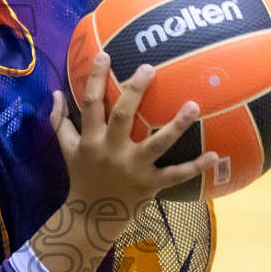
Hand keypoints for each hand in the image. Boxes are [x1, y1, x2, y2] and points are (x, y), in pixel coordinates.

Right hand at [51, 53, 217, 245]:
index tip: (105, 55)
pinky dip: (195, 166)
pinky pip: (175, 175)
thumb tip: (55, 92)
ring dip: (176, 125)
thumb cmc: (81, 177)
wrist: (91, 217)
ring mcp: (133, 168)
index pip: (91, 104)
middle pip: (123, 116)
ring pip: (156, 144)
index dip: (96, 79)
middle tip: (149, 68)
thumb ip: (59, 121)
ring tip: (193, 106)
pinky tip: (214, 155)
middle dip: (135, 91)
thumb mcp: (66, 149)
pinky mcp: (149, 185)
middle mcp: (111, 151)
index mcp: (91, 140)